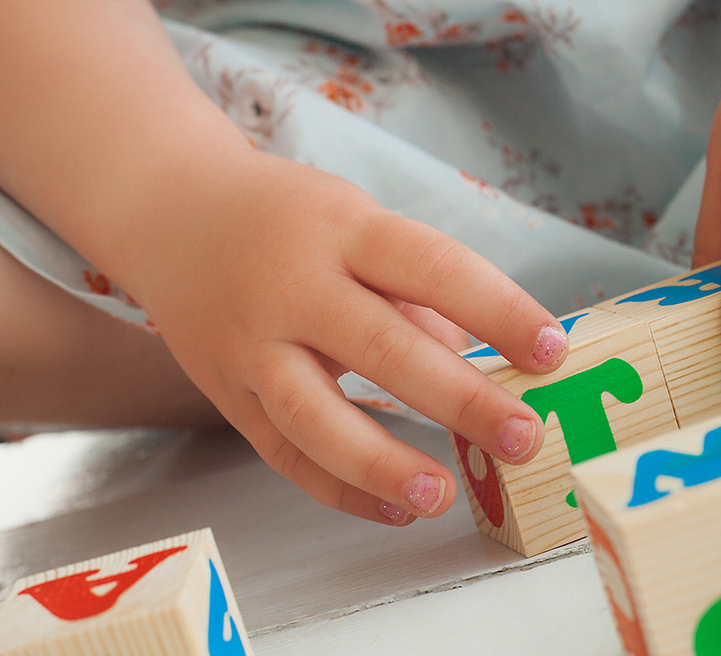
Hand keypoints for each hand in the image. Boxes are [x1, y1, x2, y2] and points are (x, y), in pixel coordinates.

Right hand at [125, 152, 566, 524]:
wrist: (169, 211)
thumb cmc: (291, 220)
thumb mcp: (358, 224)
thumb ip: (419, 293)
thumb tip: (487, 368)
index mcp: (343, 228)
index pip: (432, 266)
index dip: (497, 309)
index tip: (552, 349)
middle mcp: (292, 285)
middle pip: (383, 347)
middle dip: (461, 399)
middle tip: (523, 437)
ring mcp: (251, 343)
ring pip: (315, 416)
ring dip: (383, 463)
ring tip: (442, 495)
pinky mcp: (226, 391)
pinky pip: (282, 452)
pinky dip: (338, 488)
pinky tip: (393, 508)